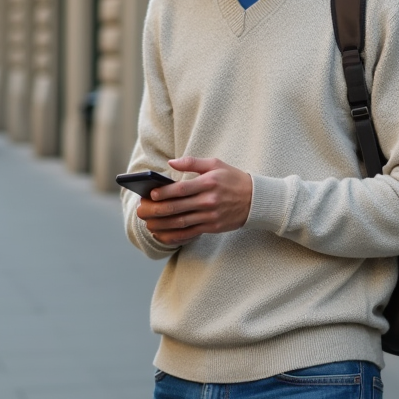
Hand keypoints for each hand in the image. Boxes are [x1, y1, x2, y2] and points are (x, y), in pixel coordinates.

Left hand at [136, 157, 252, 245]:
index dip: (164, 192)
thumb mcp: (216, 164)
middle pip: (177, 207)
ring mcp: (210, 216)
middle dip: (156, 210)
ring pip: (181, 222)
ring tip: (148, 223)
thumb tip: (171, 162)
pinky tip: (162, 235)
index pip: (181, 189)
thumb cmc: (233, 179)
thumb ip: (192, 162)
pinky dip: (174, 236)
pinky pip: (189, 233)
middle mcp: (209, 200)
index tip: (150, 193)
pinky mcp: (212, 227)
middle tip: (142, 210)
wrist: (256, 200)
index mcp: (208, 182)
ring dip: (161, 224)